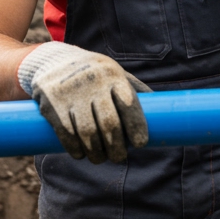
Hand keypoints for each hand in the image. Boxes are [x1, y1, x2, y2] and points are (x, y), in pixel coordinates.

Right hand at [18, 42, 151, 162]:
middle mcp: (93, 82)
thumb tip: (166, 112)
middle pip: (109, 124)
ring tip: (99, 158)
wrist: (53, 60)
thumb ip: (136, 91)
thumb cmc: (95, 73)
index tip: (140, 143)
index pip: (129, 104)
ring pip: (87, 133)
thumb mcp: (115, 74)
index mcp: (113, 75)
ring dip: (96, 152)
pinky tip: (80, 154)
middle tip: (119, 157)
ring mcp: (71, 92)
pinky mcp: (52, 103)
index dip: (137, 127)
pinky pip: (66, 133)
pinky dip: (75, 148)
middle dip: (116, 147)